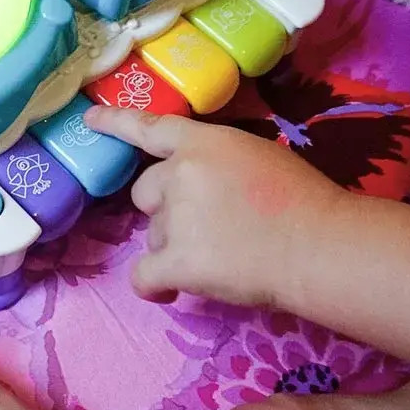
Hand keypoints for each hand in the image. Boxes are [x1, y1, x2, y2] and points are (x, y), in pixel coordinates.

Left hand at [85, 106, 346, 305]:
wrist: (318, 245)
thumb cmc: (305, 201)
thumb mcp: (258, 157)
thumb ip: (219, 164)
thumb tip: (201, 191)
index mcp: (205, 143)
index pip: (150, 128)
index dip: (117, 122)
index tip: (90, 119)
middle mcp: (180, 174)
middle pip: (145, 192)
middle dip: (165, 209)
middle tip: (207, 226)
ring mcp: (175, 218)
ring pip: (152, 234)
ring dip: (174, 246)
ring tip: (220, 256)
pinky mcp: (176, 261)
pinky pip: (142, 276)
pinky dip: (154, 286)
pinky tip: (171, 290)